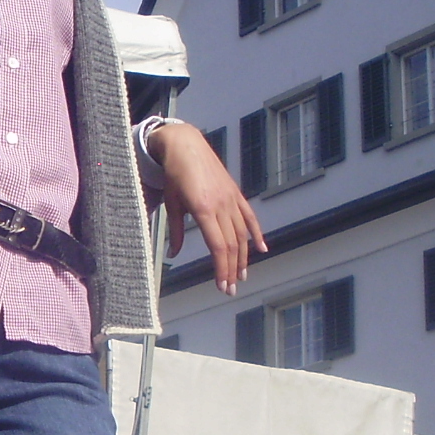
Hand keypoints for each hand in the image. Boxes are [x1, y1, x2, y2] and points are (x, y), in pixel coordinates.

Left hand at [153, 122, 266, 292]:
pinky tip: (262, 248)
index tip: (222, 285)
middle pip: (232, 244)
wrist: (186, 145)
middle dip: (231, 269)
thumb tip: (174, 255)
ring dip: (243, 257)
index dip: (221, 268)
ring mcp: (231, 198)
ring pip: (242, 234)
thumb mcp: (172, 203)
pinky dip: (257, 233)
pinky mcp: (235, 193)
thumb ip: (176, 231)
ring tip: (241, 275)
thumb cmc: (174, 174)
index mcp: (204, 209)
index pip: (218, 246)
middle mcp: (221, 205)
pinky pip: (249, 216)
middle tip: (231, 289)